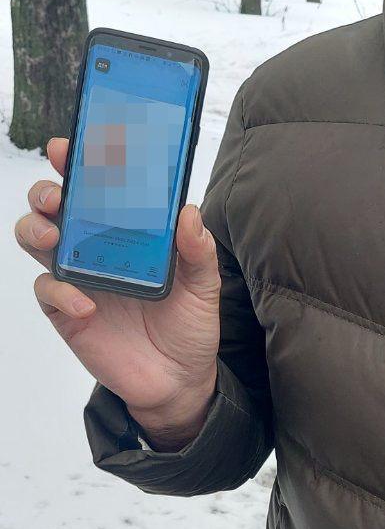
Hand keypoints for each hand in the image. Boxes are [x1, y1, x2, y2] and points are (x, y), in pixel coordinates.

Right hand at [14, 135, 220, 424]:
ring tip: (54, 236)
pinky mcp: (67, 311)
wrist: (179, 381)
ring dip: (37, 229)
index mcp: (127, 229)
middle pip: (53, 205)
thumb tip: (188, 213)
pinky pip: (47, 292)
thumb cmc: (188, 325)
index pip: (96, 185)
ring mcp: (78, 277)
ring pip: (36, 238)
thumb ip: (199, 250)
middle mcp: (95, 245)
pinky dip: (59, 292)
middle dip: (47, 191)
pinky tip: (85, 303)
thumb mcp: (204, 286)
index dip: (79, 161)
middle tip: (59, 195)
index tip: (73, 146)